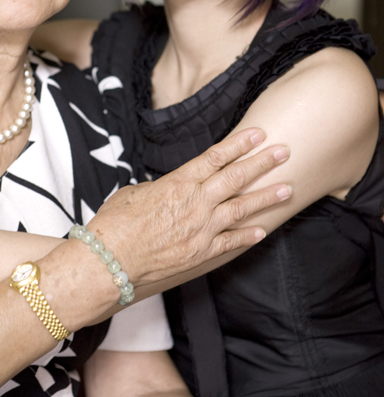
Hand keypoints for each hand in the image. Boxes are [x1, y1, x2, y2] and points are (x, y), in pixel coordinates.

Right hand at [88, 128, 290, 287]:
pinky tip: (262, 230)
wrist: (109, 262)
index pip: (215, 157)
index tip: (258, 134)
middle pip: (236, 178)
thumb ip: (158, 188)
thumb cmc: (114, 225)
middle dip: (262, 163)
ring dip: (266, 197)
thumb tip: (166, 188)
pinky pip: (230, 242)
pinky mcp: (200, 252)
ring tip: (286, 189)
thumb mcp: (134, 193)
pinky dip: (247, 236)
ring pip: (241, 208)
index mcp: (178, 182)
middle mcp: (196, 203)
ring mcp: (201, 229)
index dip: (239, 144)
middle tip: (284, 152)